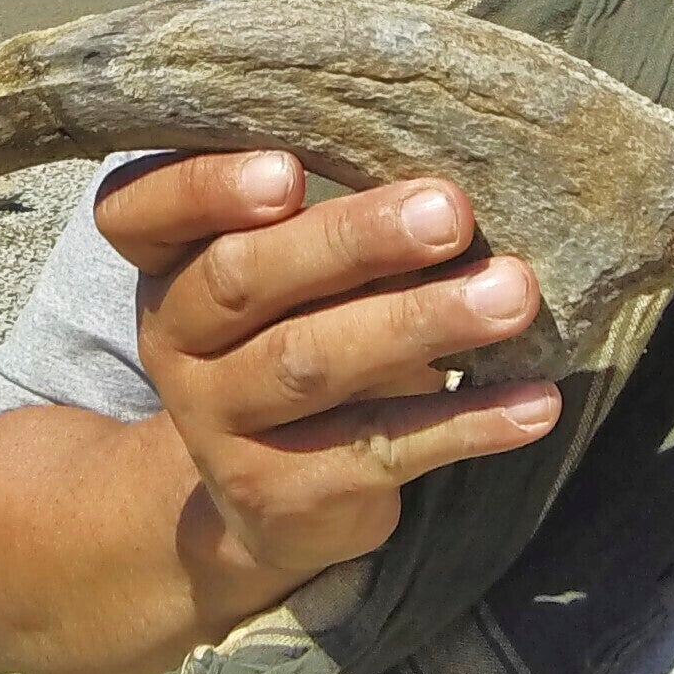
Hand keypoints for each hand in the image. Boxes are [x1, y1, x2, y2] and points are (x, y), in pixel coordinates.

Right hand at [94, 149, 557, 608]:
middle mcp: (178, 341)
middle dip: (352, 241)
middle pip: (244, 279)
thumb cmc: (303, 333)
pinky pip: (383, 449)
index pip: (139, 211)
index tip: (289, 172)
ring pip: (312, 363)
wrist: (269, 501)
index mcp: (168, 264)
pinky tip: (534, 400)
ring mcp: (221, 425)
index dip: (205, 188)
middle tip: (450, 213)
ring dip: (419, 323)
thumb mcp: (294, 276)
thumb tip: (451, 180)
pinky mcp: (284, 494)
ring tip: (512, 295)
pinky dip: (467, 422)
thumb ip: (336, 221)